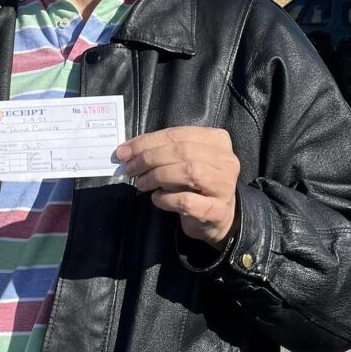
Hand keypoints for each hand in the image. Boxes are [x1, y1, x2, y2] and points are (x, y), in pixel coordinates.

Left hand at [116, 126, 239, 248]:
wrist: (217, 216)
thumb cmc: (195, 183)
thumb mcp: (181, 161)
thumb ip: (159, 150)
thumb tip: (126, 151)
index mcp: (217, 139)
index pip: (177, 134)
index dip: (147, 142)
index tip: (124, 152)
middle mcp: (226, 160)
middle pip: (182, 151)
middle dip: (149, 158)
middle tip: (130, 169)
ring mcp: (224, 185)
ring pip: (188, 172)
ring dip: (157, 176)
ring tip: (142, 183)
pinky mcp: (217, 210)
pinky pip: (186, 201)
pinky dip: (166, 199)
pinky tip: (157, 198)